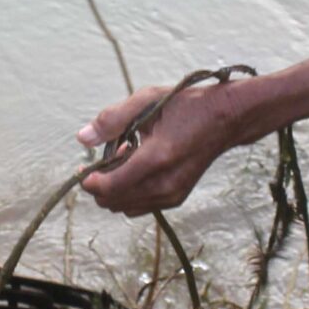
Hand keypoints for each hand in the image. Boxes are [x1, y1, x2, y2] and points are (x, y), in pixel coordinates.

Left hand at [76, 82, 237, 215]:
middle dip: (99, 185)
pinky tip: (136, 168)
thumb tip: (82, 138)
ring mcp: (172, 194)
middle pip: (113, 202)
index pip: (110, 186)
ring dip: (114, 189)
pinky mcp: (177, 198)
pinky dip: (129, 192)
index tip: (83, 166)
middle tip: (102, 159)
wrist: (226, 119)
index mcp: (157, 157)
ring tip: (123, 159)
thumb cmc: (187, 106)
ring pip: (125, 207)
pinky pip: (140, 206)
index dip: (89, 181)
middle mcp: (165, 183)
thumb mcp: (147, 101)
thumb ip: (112, 120)